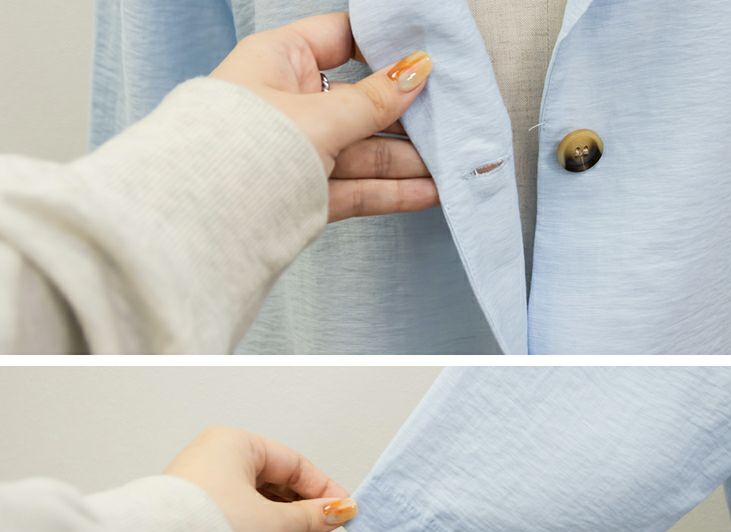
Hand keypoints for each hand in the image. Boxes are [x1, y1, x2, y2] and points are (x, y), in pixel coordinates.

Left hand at [165, 426, 355, 531]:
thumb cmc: (209, 527)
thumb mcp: (274, 522)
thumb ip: (311, 517)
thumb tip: (337, 513)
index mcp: (233, 442)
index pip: (293, 462)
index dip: (322, 488)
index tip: (342, 509)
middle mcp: (213, 455)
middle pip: (274, 477)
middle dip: (301, 503)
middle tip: (324, 524)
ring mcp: (200, 481)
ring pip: (255, 494)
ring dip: (280, 514)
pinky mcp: (191, 506)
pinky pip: (236, 507)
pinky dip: (257, 520)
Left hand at [212, 13, 438, 221]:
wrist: (206, 219)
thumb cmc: (245, 146)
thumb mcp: (320, 116)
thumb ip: (373, 100)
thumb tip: (417, 70)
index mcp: (280, 61)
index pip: (339, 38)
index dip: (382, 46)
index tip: (423, 56)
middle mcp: (290, 103)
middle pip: (360, 103)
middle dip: (405, 117)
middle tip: (448, 121)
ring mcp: (299, 152)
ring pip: (363, 151)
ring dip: (407, 160)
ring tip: (449, 166)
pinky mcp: (307, 194)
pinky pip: (357, 187)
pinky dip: (391, 191)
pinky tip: (426, 192)